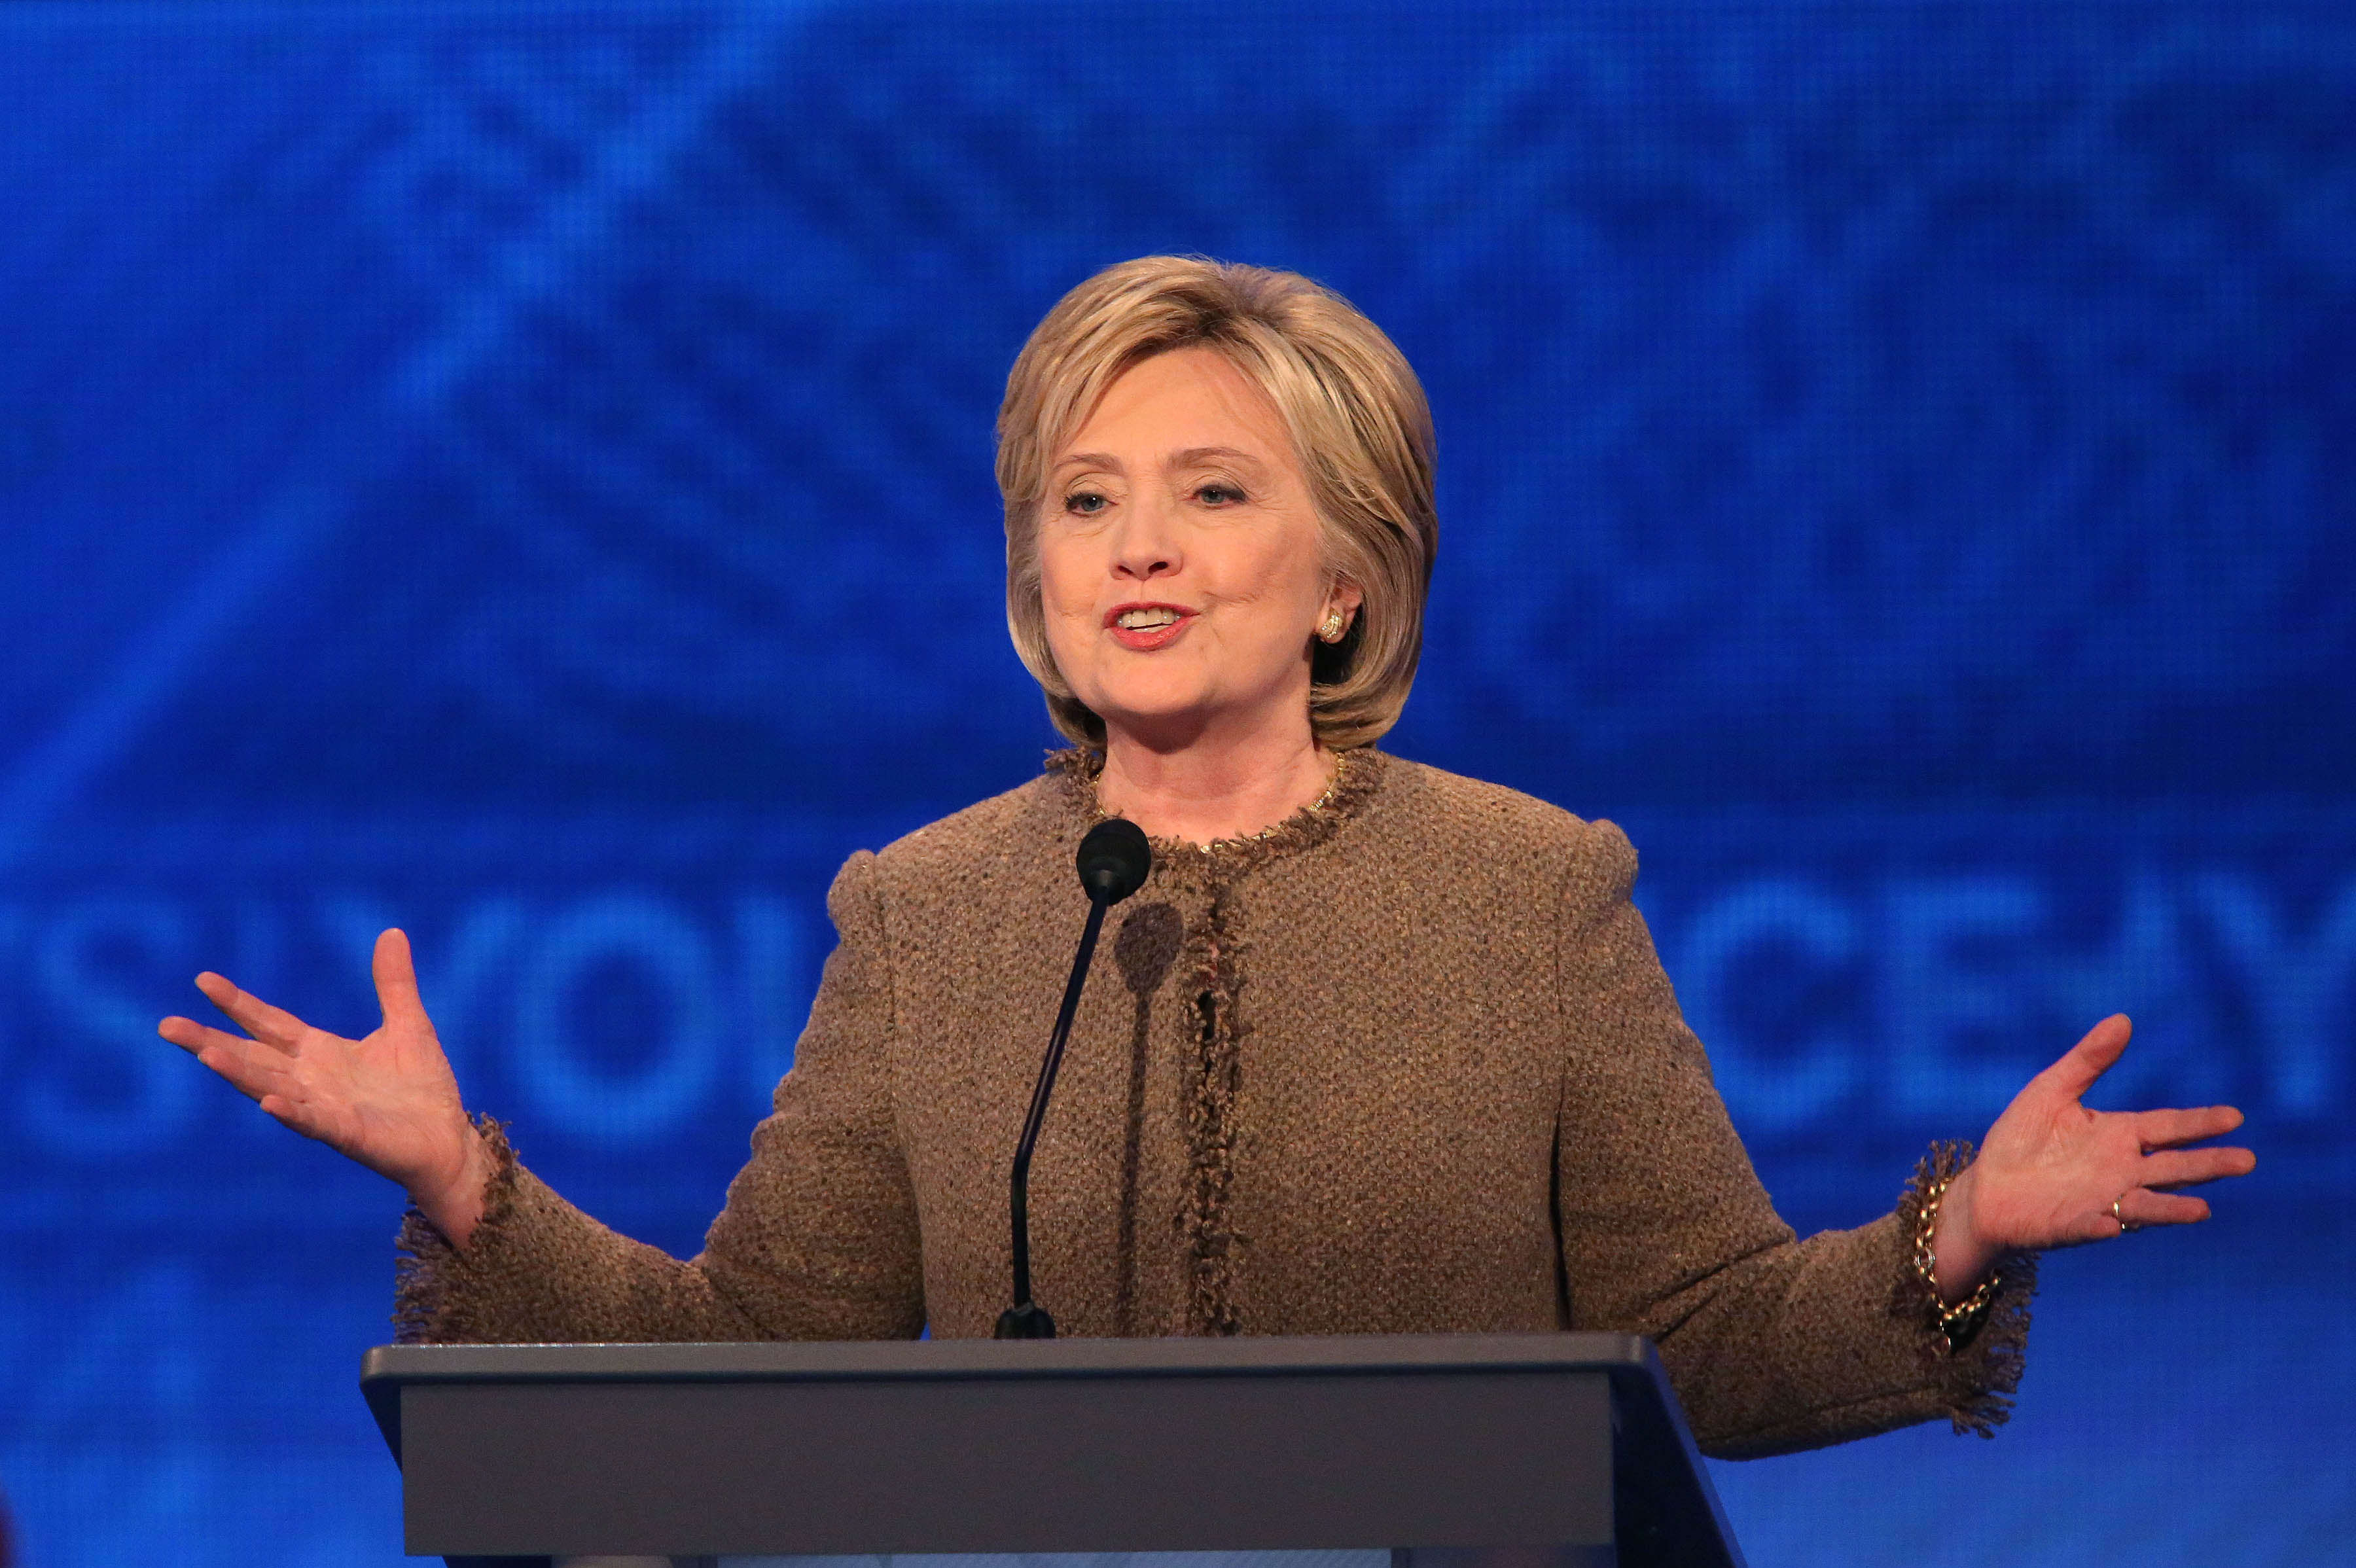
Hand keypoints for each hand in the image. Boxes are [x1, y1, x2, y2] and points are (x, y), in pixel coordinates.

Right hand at [158, 928, 489, 1245]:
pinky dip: (290, 1113)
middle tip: (166, 1025)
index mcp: (320, 1053)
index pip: (269, 1023)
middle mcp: (311, 1081)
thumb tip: (392, 932)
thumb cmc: (422, 1088)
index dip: (237, 1003)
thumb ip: (394, 984)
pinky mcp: (349, 1135)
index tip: (202, 980)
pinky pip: (314, 1123)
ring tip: (205, 1054)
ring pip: (270, 1089)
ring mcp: (325, 1109)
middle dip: (209, 1042)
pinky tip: (268, 1103)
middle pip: (252, 1057)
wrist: (448, 1140)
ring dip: (239, 1073)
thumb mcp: (408, 1024)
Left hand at [1933, 1014, 2255, 1301]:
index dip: (2200, 1122)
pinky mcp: (2078, 1224)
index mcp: (2118, 1135)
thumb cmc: (2022, 1139)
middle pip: (2173, 1166)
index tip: (2235, 1117)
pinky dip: (2108, 1224)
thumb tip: (2123, 1019)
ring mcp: (2104, 1200)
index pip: (2169, 1127)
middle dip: (2208, 1164)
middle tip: (2247, 1160)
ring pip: (2148, 1203)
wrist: (1987, 1187)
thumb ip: (2088, 1060)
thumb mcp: (2051, 1090)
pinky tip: (2115, 1222)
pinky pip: (2097, 1225)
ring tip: (2204, 1210)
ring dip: (2172, 1207)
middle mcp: (2121, 1170)